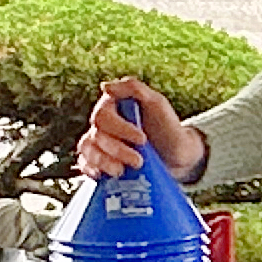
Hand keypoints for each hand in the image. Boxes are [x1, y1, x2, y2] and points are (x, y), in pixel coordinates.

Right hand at [78, 77, 207, 182]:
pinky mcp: (100, 161)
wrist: (176, 156)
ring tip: (122, 171)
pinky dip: (89, 169)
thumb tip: (105, 86)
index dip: (120, 129)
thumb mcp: (157, 102)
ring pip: (88, 150)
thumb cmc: (167, 126)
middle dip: (117, 150)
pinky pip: (84, 164)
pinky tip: (100, 175)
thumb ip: (133, 88)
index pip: (103, 115)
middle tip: (139, 161)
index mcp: (113, 105)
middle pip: (96, 136)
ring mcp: (99, 142)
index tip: (142, 139)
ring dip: (104, 162)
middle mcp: (102, 123)